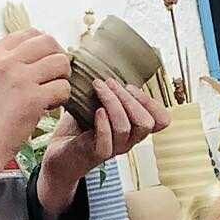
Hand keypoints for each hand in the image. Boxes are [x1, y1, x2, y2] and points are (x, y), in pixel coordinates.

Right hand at [0, 31, 72, 180]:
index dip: (45, 46)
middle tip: (56, 76)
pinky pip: (63, 87)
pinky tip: (49, 107)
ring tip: (52, 92)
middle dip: (58, 58)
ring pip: (61, 63)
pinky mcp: (33, 98)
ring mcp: (20, 78)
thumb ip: (7, 62)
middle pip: (49, 42)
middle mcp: (6, 61)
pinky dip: (62, 98)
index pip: (30, 33)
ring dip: (63, 78)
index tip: (45, 62)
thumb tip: (36, 52)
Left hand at [38, 77, 168, 219]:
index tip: (128, 86)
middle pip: (146, 123)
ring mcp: (114, 149)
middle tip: (109, 83)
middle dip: (129, 98)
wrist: (58, 153)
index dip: (151, 101)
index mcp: (134, 129)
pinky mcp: (96, 155)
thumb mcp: (97, 104)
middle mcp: (129, 141)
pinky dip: (102, 123)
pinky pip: (107, 141)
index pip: (162, 120)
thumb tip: (107, 64)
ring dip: (112, 102)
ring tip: (98, 87)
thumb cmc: (78, 128)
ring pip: (125, 128)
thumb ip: (110, 92)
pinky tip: (95, 111)